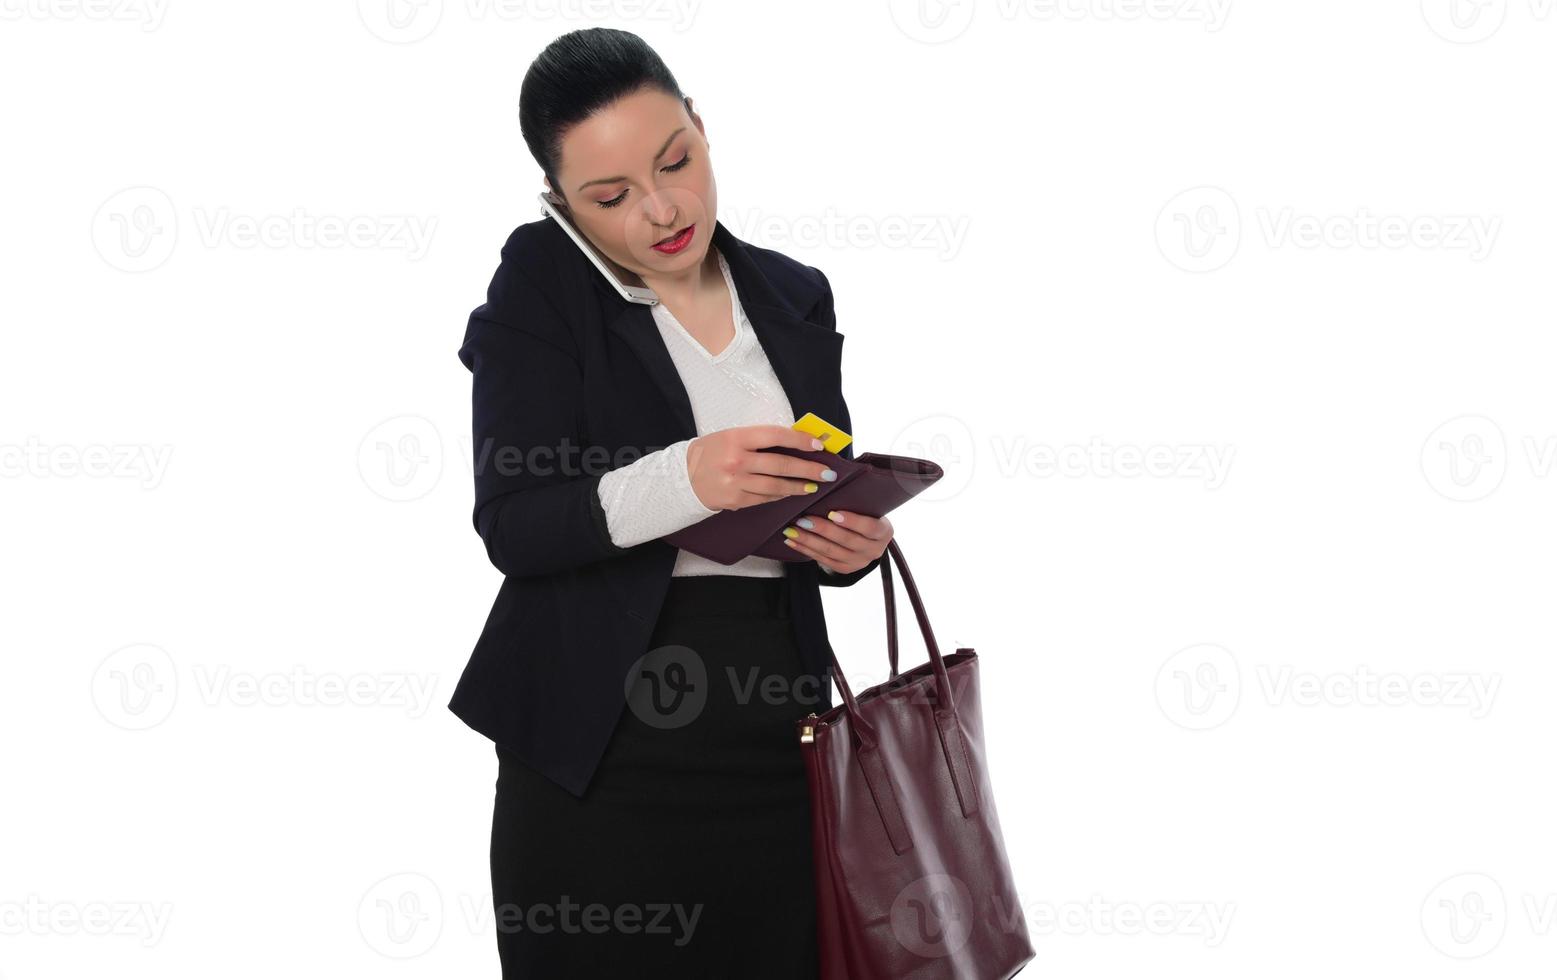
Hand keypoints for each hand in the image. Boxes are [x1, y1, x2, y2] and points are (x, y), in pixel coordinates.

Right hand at [686, 424, 839, 510]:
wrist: (684, 476)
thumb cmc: (713, 452)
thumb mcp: (732, 436)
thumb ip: (760, 439)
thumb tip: (797, 442)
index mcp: (736, 438)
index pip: (775, 436)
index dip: (800, 440)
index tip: (818, 445)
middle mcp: (736, 460)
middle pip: (780, 464)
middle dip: (808, 469)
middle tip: (827, 472)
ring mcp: (736, 482)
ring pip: (776, 486)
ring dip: (798, 487)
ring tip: (814, 486)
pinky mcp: (735, 500)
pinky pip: (765, 498)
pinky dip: (781, 496)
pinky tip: (791, 493)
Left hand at [781, 511, 892, 574]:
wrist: (866, 537)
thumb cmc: (864, 514)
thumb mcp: (868, 508)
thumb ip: (856, 501)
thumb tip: (829, 482)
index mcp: (884, 532)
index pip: (869, 527)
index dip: (851, 521)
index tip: (832, 513)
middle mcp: (874, 550)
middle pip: (846, 540)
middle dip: (822, 530)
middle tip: (803, 519)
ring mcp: (859, 562)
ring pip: (831, 552)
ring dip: (808, 540)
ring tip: (792, 530)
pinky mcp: (844, 569)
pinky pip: (823, 560)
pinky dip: (805, 550)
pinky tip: (792, 541)